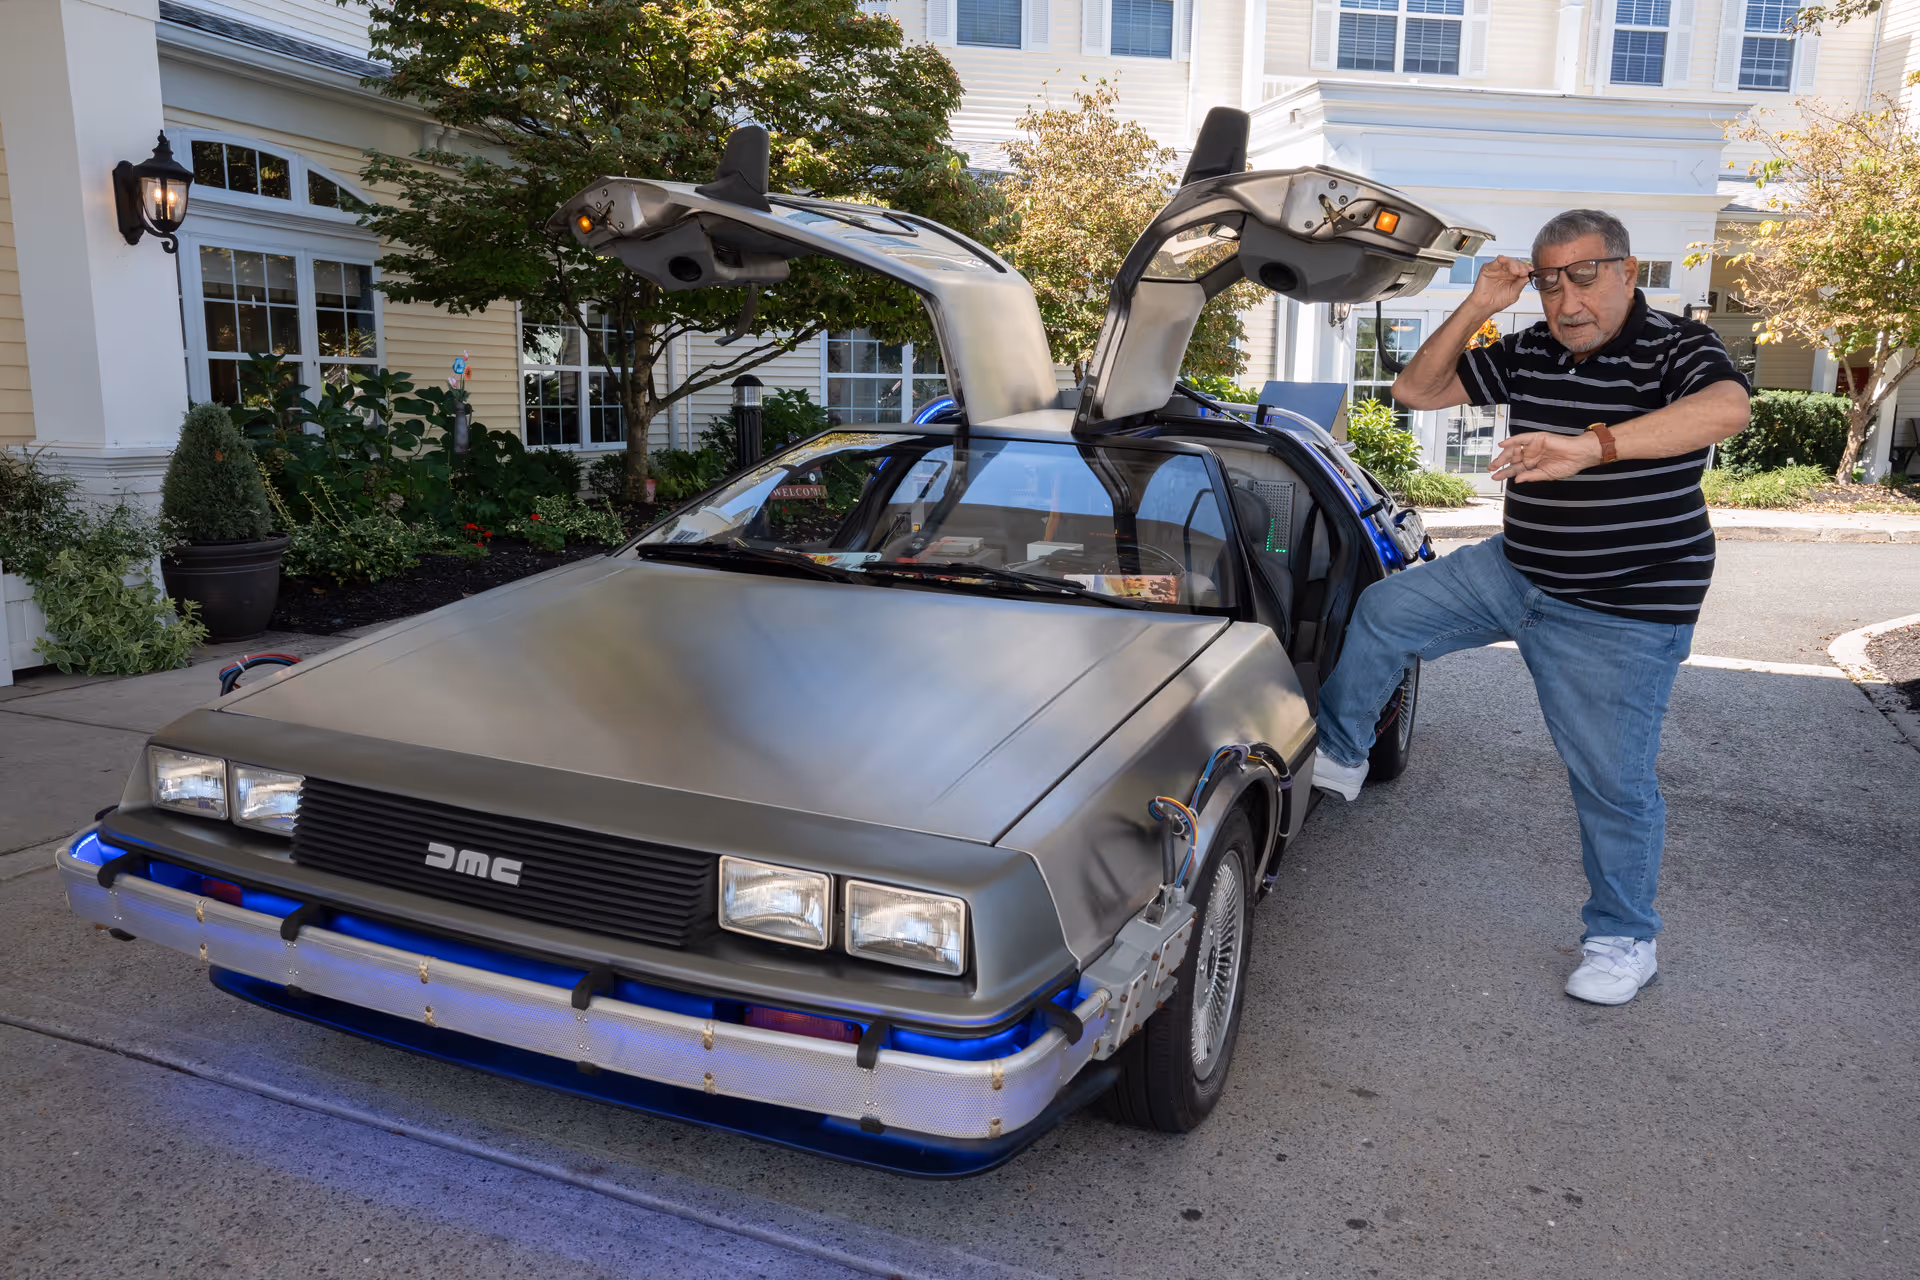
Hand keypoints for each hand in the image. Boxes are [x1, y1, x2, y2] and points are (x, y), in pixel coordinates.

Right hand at [1466, 254, 1531, 314]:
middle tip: (1524, 272)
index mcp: (1514, 278)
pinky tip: (1505, 264)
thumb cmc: (1496, 302)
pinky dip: (1502, 260)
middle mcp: (1506, 272)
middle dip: (1522, 266)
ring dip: (1514, 264)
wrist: (1483, 306)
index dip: (1527, 268)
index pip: (1523, 269)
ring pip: (1508, 261)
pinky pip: (1496, 261)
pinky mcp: (1489, 268)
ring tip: (1516, 271)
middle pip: (1517, 263)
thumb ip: (1520, 285)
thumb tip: (1529, 276)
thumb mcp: (1513, 294)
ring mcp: (1498, 269)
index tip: (1530, 271)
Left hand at [1489, 430, 1604, 483]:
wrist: (1579, 456)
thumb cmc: (1567, 465)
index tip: (1495, 478)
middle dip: (1500, 464)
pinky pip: (1522, 439)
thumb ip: (1531, 476)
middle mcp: (1531, 455)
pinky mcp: (1537, 438)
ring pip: (1514, 450)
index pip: (1515, 469)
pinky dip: (1512, 441)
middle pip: (1512, 459)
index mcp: (1533, 465)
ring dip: (1503, 455)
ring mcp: (1533, 446)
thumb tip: (1517, 480)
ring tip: (1495, 461)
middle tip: (1491, 469)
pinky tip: (1503, 445)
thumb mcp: (1546, 475)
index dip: (1505, 473)